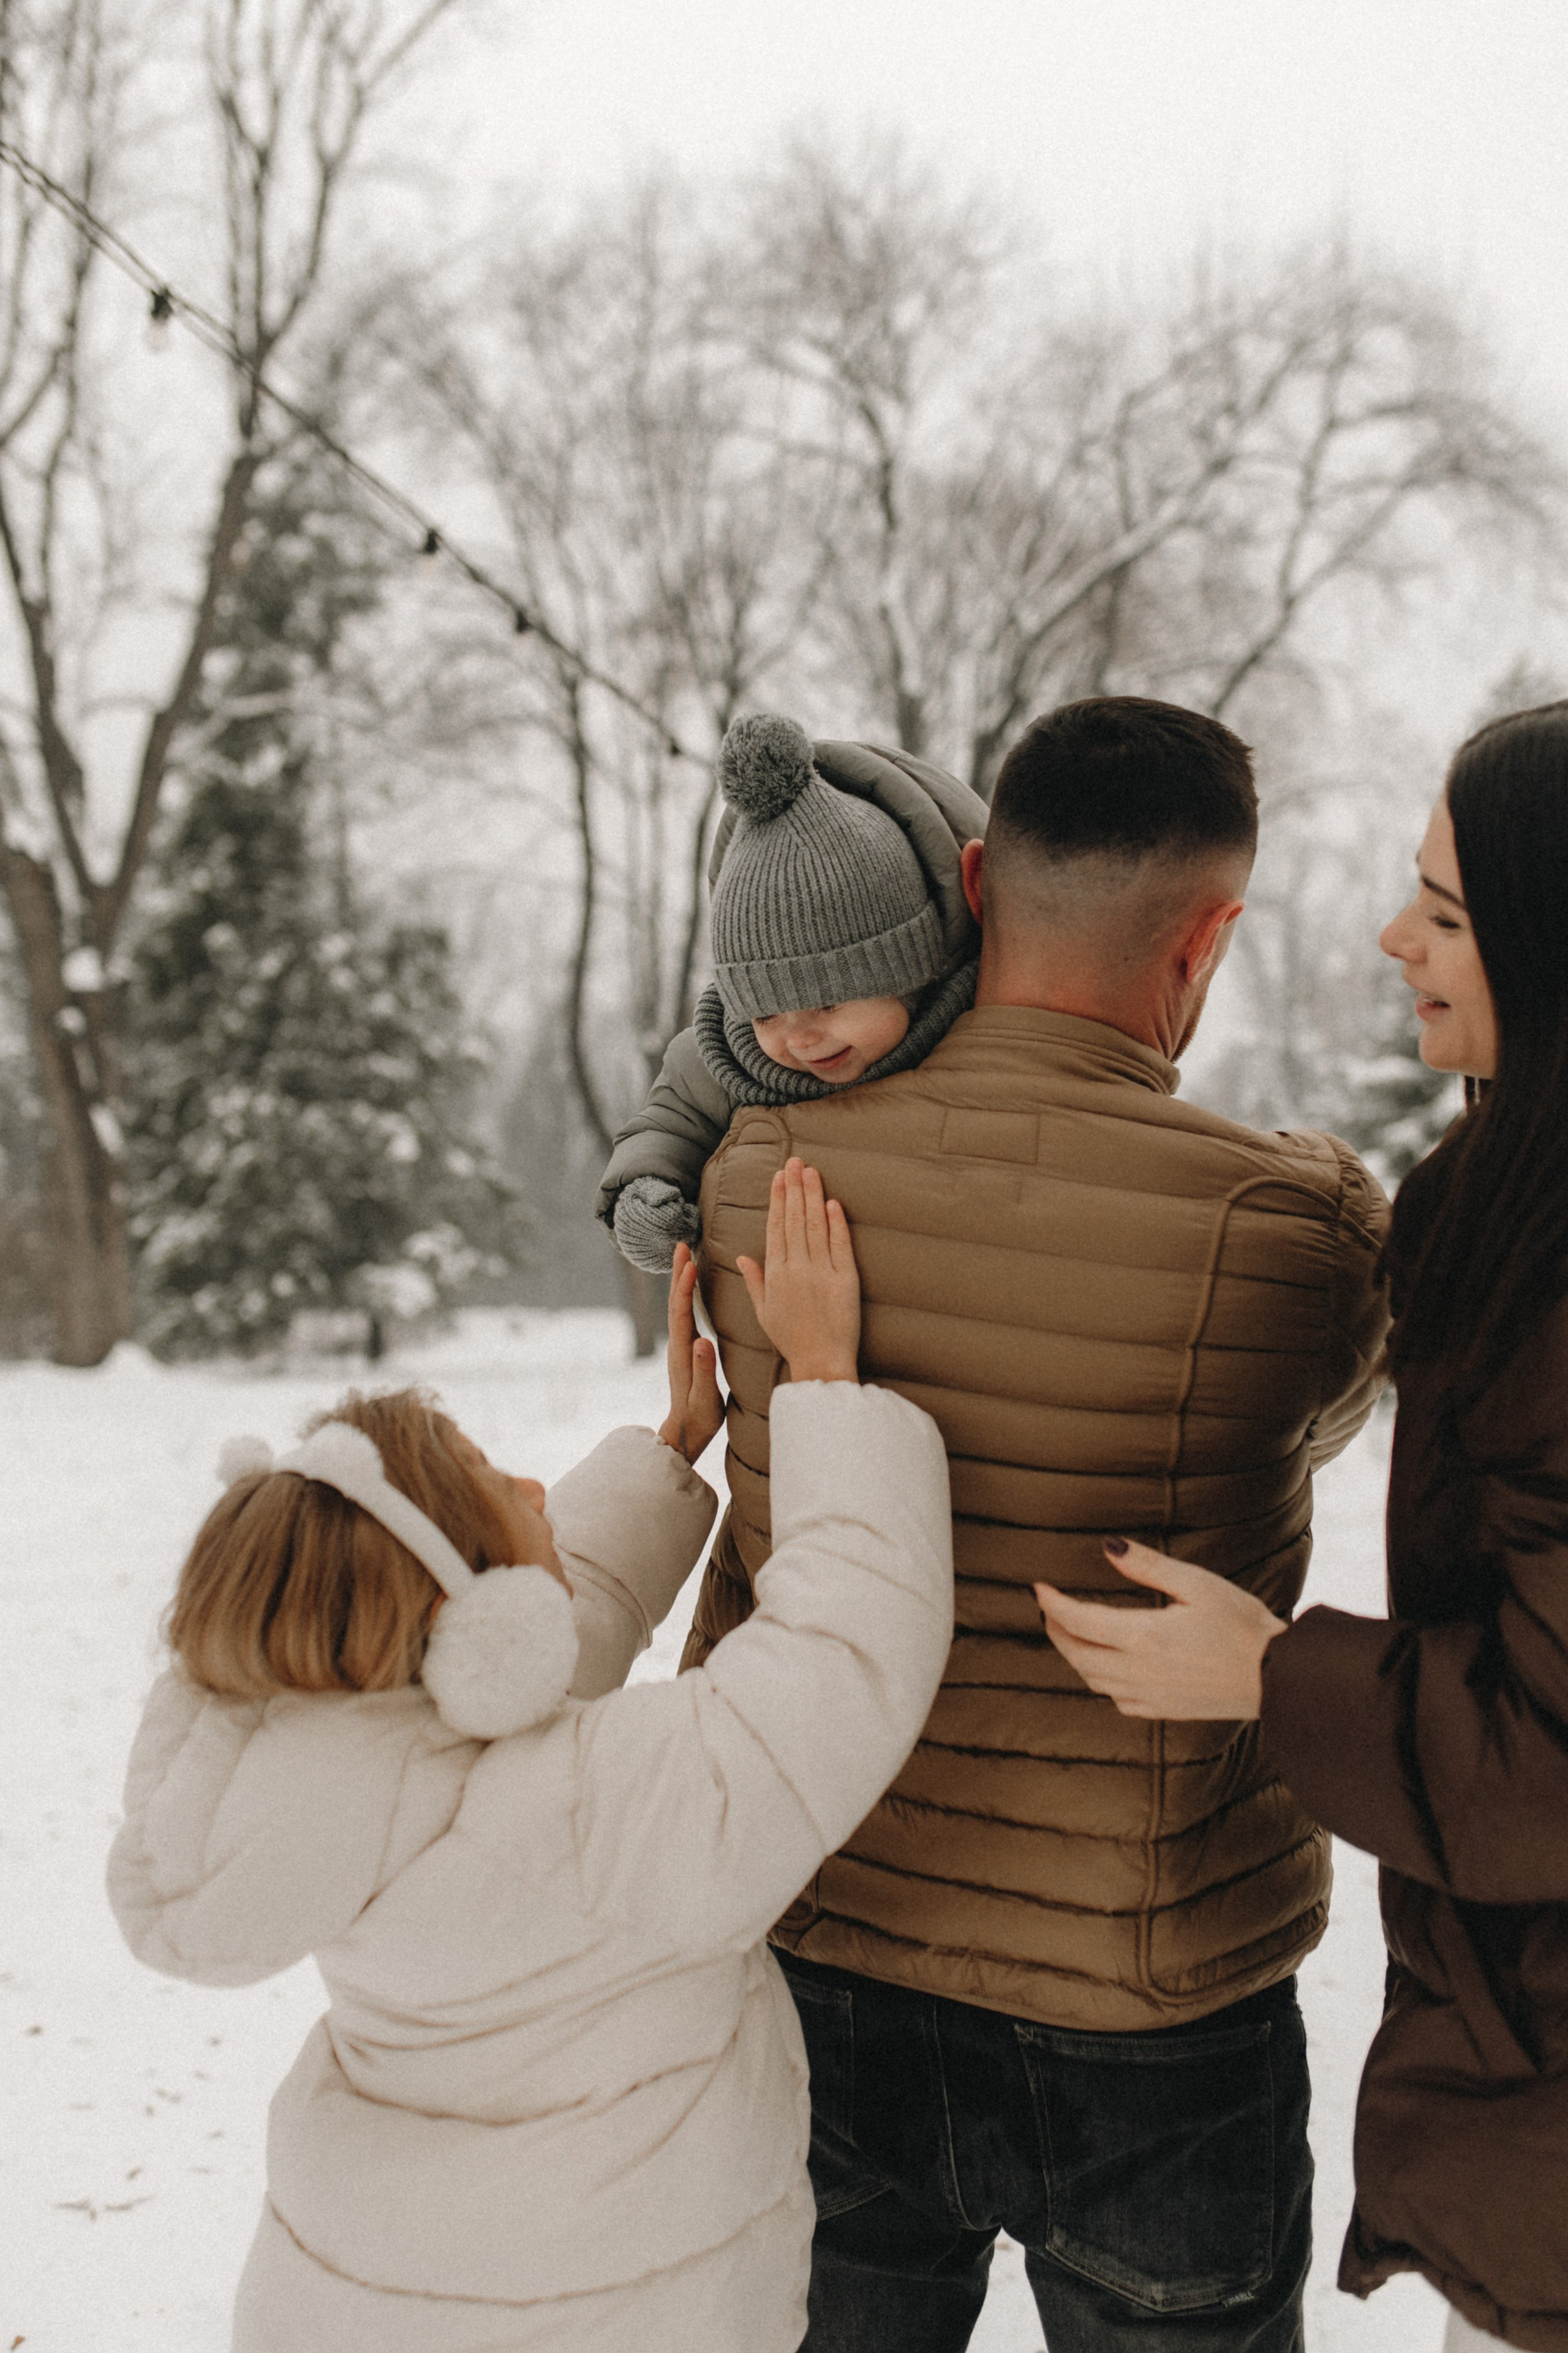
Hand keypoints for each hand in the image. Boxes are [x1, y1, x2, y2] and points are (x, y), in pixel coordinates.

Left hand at [657, 1244, 724, 1463]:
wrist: (686, 1434)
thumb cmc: (699, 1419)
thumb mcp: (705, 1399)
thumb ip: (704, 1371)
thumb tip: (702, 1341)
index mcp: (683, 1353)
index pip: (681, 1313)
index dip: (684, 1288)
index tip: (689, 1263)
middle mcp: (679, 1345)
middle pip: (675, 1302)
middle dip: (678, 1273)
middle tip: (682, 1245)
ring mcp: (682, 1346)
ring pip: (679, 1306)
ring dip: (681, 1280)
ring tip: (686, 1256)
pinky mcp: (688, 1349)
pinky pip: (686, 1314)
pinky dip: (687, 1294)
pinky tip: (693, 1286)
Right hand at [737, 1158, 859, 1384]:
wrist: (820, 1362)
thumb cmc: (791, 1339)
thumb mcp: (763, 1311)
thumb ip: (754, 1280)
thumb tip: (743, 1256)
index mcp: (775, 1274)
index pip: (775, 1227)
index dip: (778, 1199)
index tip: (779, 1177)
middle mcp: (797, 1269)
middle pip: (794, 1220)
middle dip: (795, 1187)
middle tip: (795, 1161)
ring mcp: (822, 1273)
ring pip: (816, 1227)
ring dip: (813, 1196)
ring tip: (812, 1172)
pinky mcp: (846, 1281)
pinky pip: (840, 1247)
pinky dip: (837, 1224)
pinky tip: (833, 1203)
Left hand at [1033, 1539, 1284, 1720]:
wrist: (1277, 1677)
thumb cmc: (1242, 1625)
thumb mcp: (1197, 1584)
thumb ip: (1148, 1566)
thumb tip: (1108, 1546)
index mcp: (1143, 1637)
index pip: (1078, 1620)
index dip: (1052, 1603)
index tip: (1038, 1587)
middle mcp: (1138, 1671)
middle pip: (1076, 1654)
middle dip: (1055, 1629)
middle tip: (1047, 1608)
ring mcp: (1149, 1695)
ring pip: (1092, 1679)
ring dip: (1073, 1655)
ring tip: (1069, 1633)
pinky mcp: (1164, 1710)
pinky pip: (1117, 1699)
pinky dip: (1101, 1680)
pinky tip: (1108, 1667)